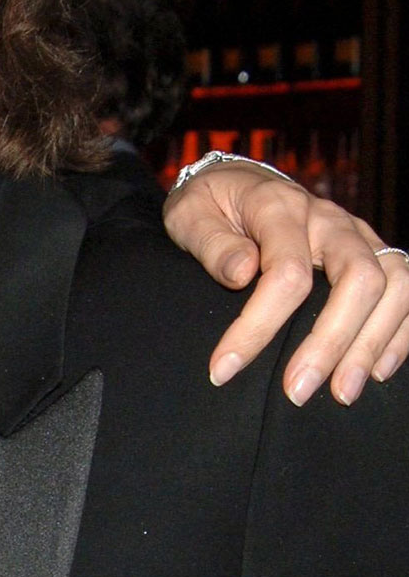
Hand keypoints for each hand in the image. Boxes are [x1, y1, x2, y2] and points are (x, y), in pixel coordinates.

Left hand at [163, 163, 408, 402]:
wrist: (240, 183)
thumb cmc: (210, 205)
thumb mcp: (189, 214)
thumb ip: (211, 243)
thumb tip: (242, 273)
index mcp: (280, 208)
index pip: (286, 273)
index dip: (257, 327)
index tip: (224, 369)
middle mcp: (329, 220)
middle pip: (358, 279)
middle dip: (331, 342)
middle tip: (297, 391)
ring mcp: (358, 235)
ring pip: (394, 284)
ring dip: (373, 343)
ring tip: (342, 392)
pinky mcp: (373, 253)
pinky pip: (407, 288)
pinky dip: (400, 332)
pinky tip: (376, 371)